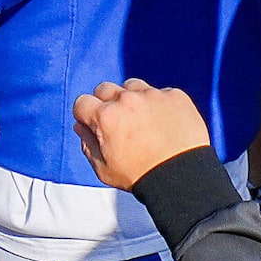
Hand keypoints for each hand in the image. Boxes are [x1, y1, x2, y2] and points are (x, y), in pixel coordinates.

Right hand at [72, 78, 209, 189]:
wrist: (179, 174)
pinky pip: (159, 92)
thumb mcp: (103, 167)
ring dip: (131, 98)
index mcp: (106, 116)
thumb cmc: (139, 174)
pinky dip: (157, 103)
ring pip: (132, 85)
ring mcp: (153, 94)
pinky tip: (162, 122)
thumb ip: (87, 143)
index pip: (82, 102)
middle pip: (105, 89)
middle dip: (105, 103)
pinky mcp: (174, 95)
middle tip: (116, 122)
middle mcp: (128, 99)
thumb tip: (81, 125)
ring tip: (140, 120)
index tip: (93, 124)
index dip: (85, 114)